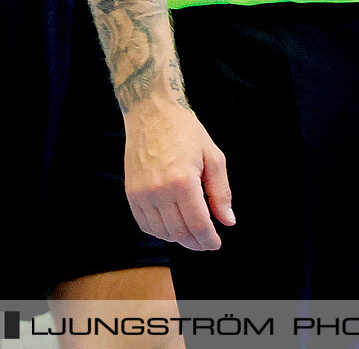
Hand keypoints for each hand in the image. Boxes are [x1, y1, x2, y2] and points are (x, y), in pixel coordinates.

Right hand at [122, 99, 234, 250]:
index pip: (197, 224)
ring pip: (162, 232)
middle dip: (196, 242)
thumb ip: (220, 192)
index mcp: (183, 181)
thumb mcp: (213, 157)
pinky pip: (145, 225)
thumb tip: (227, 221)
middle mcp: (159, 191)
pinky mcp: (131, 194)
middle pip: (180, 232)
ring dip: (179, 238)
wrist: (152, 113)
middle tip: (207, 241)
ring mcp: (142, 194)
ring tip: (192, 232)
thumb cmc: (186, 131)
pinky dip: (160, 231)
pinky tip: (173, 225)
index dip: (208, 240)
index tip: (216, 244)